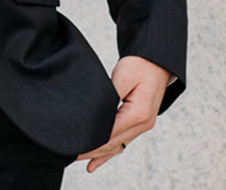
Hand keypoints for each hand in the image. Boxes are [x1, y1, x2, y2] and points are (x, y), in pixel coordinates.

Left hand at [74, 55, 171, 172]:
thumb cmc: (141, 64)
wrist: (158, 60)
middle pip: (111, 144)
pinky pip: (122, 143)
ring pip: (115, 146)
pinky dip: (107, 155)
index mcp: (139, 113)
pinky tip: (93, 164)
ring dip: (95, 154)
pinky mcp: (140, 124)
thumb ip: (108, 97)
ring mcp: (143, 125)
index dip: (89, 140)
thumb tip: (94, 115)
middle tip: (67, 152)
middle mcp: (143, 123)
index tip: (71, 142)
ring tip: (75, 157)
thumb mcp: (123, 75)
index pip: (108, 134)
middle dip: (89, 150)